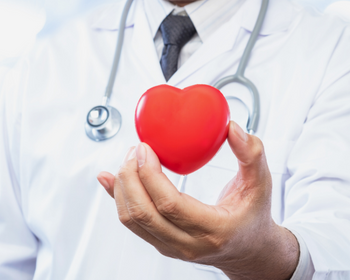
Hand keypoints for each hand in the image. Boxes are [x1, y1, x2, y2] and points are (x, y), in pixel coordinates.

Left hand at [98, 121, 298, 279]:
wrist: (248, 249)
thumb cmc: (253, 218)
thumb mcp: (261, 184)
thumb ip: (251, 154)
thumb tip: (232, 129)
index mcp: (213, 229)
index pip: (170, 205)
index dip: (150, 174)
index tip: (145, 149)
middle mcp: (187, 243)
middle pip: (143, 213)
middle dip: (131, 177)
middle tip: (135, 150)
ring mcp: (171, 246)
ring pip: (132, 220)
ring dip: (123, 186)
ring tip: (129, 160)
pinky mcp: (161, 242)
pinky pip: (132, 222)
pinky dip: (117, 198)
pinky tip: (110, 180)